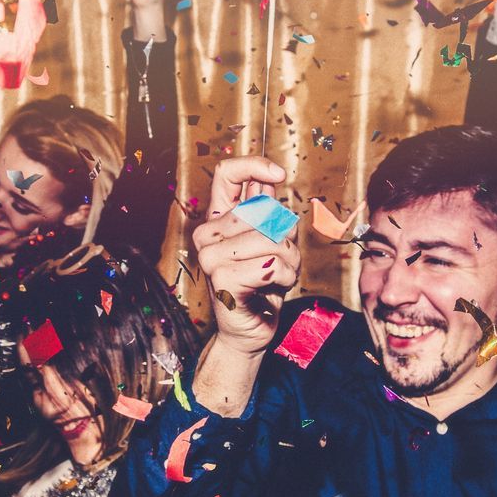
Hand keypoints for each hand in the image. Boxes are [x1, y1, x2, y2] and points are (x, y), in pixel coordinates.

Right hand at [193, 157, 300, 353]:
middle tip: (280, 261)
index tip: (279, 173)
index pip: (227, 174)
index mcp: (216, 219)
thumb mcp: (269, 242)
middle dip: (287, 237)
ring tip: (278, 276)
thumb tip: (270, 177)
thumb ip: (264, 211)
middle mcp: (207, 234)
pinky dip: (284, 277)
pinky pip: (271, 264)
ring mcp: (210, 256)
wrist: (249, 331)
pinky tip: (273, 288)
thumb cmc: (260, 287)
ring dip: (290, 261)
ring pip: (272, 239)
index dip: (254, 166)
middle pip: (265, 211)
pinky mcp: (222, 278)